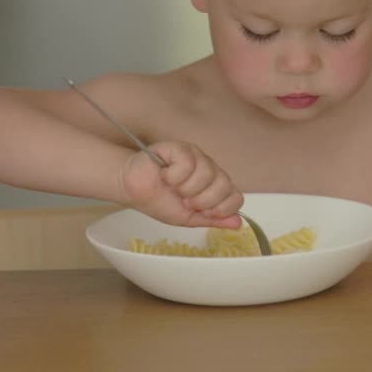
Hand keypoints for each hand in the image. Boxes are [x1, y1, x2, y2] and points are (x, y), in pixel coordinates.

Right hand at [120, 141, 243, 227]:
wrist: (133, 190)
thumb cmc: (160, 202)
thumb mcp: (189, 218)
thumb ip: (213, 220)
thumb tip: (238, 224)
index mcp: (216, 187)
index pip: (236, 198)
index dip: (220, 209)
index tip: (202, 212)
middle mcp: (211, 170)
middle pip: (224, 185)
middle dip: (202, 200)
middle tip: (185, 200)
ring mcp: (197, 157)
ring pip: (207, 173)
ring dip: (186, 188)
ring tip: (173, 188)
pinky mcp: (180, 148)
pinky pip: (188, 162)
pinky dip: (174, 176)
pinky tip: (165, 176)